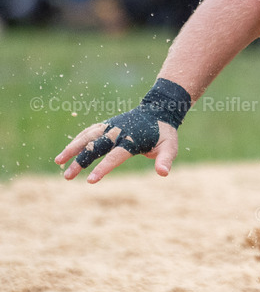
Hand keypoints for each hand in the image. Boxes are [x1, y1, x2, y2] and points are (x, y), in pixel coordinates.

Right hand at [55, 112, 178, 183]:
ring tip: (58, 162)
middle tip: (67, 177)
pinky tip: (67, 152)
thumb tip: (163, 173)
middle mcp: (118, 132)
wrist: (158, 110)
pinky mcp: (106, 124)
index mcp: (132, 140)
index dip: (103, 168)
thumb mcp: (170, 147)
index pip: (115, 156)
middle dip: (80, 162)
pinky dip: (77, 140)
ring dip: (72, 149)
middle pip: (95, 147)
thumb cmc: (164, 133)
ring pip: (87, 137)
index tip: (90, 180)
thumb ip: (165, 160)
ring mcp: (110, 127)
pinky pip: (88, 132)